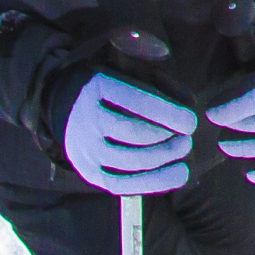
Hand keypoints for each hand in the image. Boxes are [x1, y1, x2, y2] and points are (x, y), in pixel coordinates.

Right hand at [54, 71, 196, 194]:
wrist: (64, 107)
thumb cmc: (111, 88)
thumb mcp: (130, 70)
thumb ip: (162, 80)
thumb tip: (190, 101)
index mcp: (98, 86)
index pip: (137, 101)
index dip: (168, 113)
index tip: (191, 122)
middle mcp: (88, 119)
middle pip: (133, 133)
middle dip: (167, 139)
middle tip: (188, 139)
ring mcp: (85, 149)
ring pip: (129, 161)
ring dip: (163, 159)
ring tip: (183, 153)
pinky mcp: (88, 172)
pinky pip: (122, 184)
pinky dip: (153, 182)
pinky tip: (176, 175)